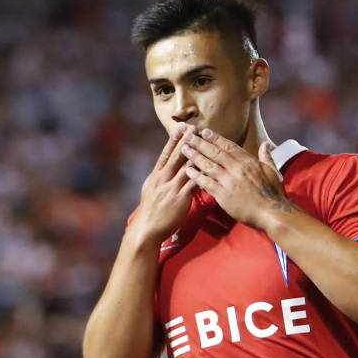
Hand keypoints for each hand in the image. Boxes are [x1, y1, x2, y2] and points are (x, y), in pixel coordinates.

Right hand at [129, 124, 199, 246]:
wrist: (147, 230)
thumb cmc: (151, 212)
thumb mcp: (151, 190)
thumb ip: (160, 179)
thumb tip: (165, 169)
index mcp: (155, 176)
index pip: (165, 154)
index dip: (173, 140)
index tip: (180, 128)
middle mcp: (162, 179)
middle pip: (176, 156)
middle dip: (186, 141)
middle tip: (193, 127)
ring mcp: (171, 188)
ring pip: (186, 167)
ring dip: (196, 154)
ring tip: (204, 143)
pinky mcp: (180, 199)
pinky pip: (194, 184)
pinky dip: (202, 175)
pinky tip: (210, 167)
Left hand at [180, 129, 297, 229]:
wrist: (272, 213)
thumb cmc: (274, 193)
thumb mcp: (273, 171)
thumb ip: (267, 157)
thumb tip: (266, 144)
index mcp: (249, 162)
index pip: (229, 146)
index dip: (216, 138)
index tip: (204, 131)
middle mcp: (237, 169)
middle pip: (216, 153)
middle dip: (200, 143)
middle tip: (188, 135)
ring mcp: (229, 181)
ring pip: (209, 165)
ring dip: (195, 156)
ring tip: (184, 149)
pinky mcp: (223, 195)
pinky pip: (207, 183)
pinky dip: (197, 176)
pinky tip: (188, 171)